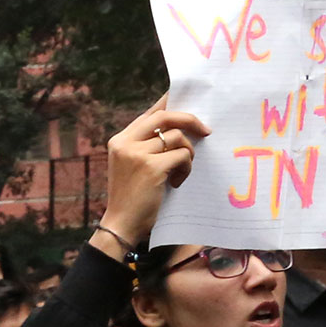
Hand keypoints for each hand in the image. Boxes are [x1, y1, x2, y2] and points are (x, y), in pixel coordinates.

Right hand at [99, 106, 209, 249]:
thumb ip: (146, 146)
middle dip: (190, 120)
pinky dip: (186, 168)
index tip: (189, 102)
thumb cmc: (132, 197)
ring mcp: (137, 154)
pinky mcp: (151, 167)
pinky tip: (177, 182)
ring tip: (181, 171)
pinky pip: (181, 155)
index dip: (170, 103)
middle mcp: (125, 143)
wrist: (121, 224)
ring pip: (177, 137)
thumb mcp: (132, 165)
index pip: (149, 113)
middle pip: (165, 116)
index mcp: (119, 140)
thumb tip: (178, 126)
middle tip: (206, 131)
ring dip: (188, 153)